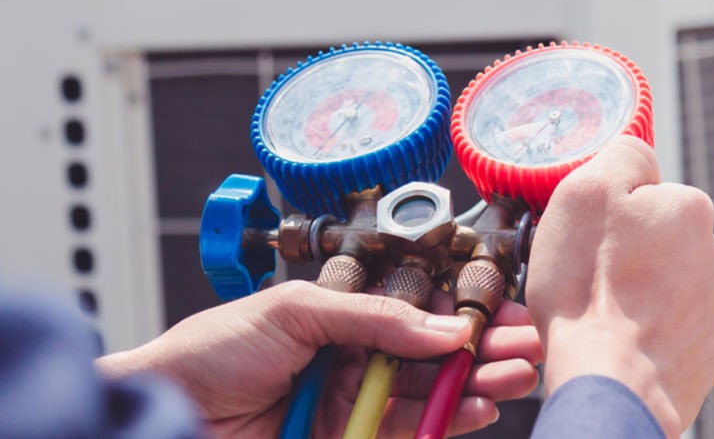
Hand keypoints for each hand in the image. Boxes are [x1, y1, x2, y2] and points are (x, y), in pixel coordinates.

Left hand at [97, 280, 540, 437]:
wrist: (170, 410)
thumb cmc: (215, 347)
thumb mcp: (295, 309)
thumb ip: (373, 316)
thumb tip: (440, 325)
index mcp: (342, 316)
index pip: (415, 310)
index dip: (460, 310)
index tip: (500, 309)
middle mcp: (355, 357)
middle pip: (431, 352)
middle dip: (480, 346)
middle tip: (522, 342)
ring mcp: (355, 401)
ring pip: (429, 392)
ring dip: (476, 382)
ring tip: (515, 371)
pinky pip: (409, 430)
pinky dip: (447, 420)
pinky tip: (479, 405)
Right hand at [525, 136, 713, 437]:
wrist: (611, 383)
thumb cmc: (588, 290)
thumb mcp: (584, 194)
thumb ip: (619, 156)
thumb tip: (637, 155)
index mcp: (689, 209)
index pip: (643, 190)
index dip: (606, 211)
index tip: (586, 237)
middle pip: (656, 235)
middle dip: (625, 249)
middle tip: (588, 274)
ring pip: (664, 279)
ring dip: (637, 286)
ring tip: (602, 309)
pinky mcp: (706, 348)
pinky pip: (669, 321)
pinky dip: (646, 323)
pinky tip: (619, 334)